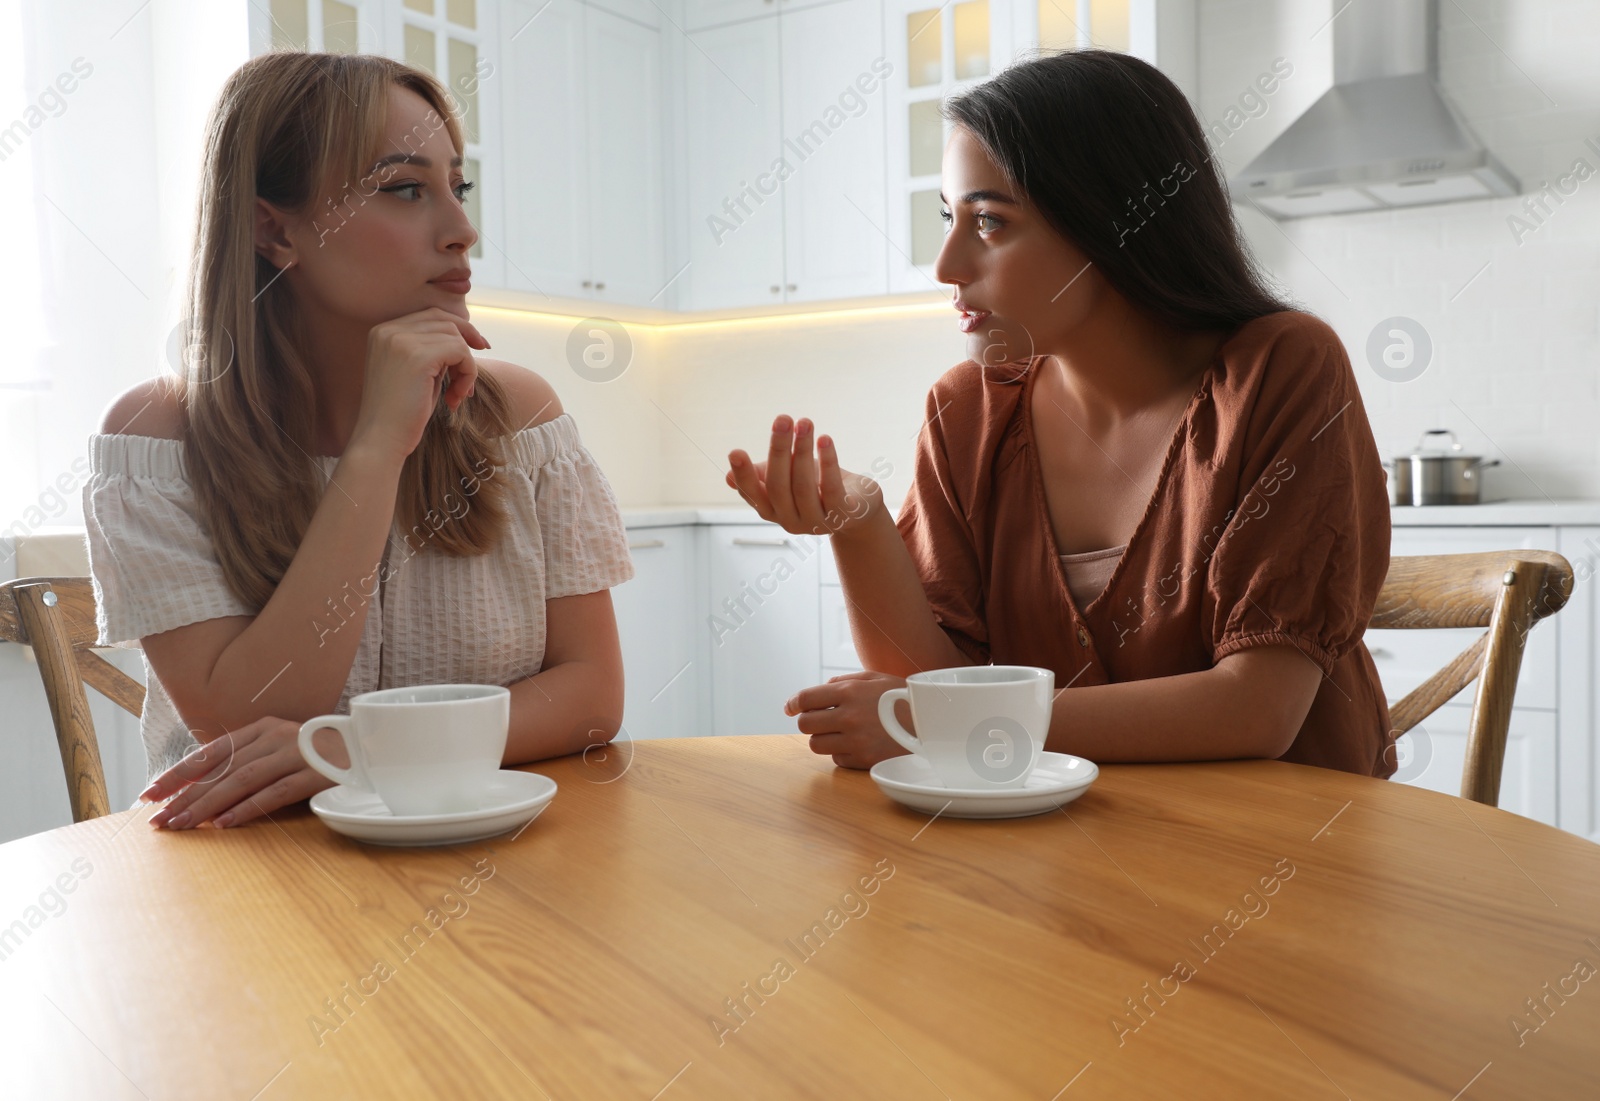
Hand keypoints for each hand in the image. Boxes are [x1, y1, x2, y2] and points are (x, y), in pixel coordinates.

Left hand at [142, 717, 339, 829]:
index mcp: (263, 728)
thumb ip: (250, 763)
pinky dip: (248, 809)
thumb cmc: (321, 755)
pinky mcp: (316, 773)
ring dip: (209, 805)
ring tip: (183, 825)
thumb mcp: (281, 751)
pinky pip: (276, 792)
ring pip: (242, 780)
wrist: (372, 747)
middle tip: (160, 821)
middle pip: (222, 769)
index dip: (178, 773)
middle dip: (186, 796)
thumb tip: (205, 792)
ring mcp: (296, 752)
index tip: (149, 794)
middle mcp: (276, 736)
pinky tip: (226, 824)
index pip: (211, 751)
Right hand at [352, 306, 490, 462]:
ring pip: (456, 338)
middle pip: (445, 321)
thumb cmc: (402, 414)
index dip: (460, 330)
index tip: (478, 348)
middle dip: (467, 344)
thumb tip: (466, 337)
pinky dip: (468, 374)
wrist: (381, 441)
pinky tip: (455, 398)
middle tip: (471, 375)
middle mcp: (389, 330)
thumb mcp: (416, 374)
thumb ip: (432, 351)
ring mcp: (401, 340)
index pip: (432, 316)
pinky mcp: (418, 356)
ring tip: (457, 394)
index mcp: (383, 331)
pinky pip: (461, 352)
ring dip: (466, 367)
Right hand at [726, 415, 882, 539]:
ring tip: (804, 422)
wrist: (857, 511)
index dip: (743, 474)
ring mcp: (816, 522)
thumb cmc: (816, 487)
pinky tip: (825, 439)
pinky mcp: (842, 515)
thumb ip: (761, 475)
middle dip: (779, 450)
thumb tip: (728, 478)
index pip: (752, 493)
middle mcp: (790, 520)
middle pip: (778, 485)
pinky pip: (832, 488)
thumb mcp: (787, 479)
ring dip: (804, 450)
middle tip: (782, 419)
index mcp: (772, 510)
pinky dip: (828, 462)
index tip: (735, 452)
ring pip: (804, 485)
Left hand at [786, 670, 912, 768]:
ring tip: (839, 732)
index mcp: (851, 691)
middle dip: (809, 722)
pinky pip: (836, 759)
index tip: (790, 708)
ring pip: (816, 744)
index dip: (793, 703)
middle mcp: (849, 716)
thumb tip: (820, 688)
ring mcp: (856, 741)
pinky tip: (857, 744)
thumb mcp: (877, 679)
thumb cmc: (903, 699)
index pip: (806, 699)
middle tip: (819, 720)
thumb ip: (845, 680)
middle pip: (805, 724)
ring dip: (823, 738)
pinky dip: (841, 752)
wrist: (934, 726)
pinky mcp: (863, 760)